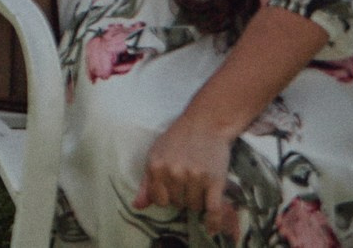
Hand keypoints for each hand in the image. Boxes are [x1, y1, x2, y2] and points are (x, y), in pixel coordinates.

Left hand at [134, 109, 239, 237]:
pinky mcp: (215, 180)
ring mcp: (195, 177)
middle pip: (177, 204)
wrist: (206, 123)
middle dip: (182, 197)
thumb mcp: (156, 154)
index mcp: (156, 166)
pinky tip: (211, 228)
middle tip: (189, 181)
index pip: (158, 200)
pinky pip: (213, 210)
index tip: (173, 190)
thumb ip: (146, 183)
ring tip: (200, 184)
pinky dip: (213, 221)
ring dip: (198, 201)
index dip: (166, 197)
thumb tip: (137, 206)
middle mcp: (174, 172)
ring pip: (194, 206)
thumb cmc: (178, 139)